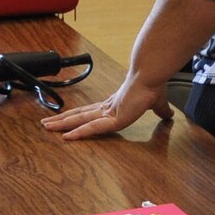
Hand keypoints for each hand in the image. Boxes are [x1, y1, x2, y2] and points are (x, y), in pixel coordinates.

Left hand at [41, 69, 171, 139]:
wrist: (151, 78)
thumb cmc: (152, 86)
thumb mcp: (157, 104)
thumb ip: (161, 111)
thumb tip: (169, 114)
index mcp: (114, 106)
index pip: (90, 113)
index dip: (77, 116)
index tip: (66, 119)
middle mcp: (106, 108)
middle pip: (78, 115)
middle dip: (61, 120)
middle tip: (45, 123)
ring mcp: (107, 113)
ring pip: (78, 120)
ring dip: (61, 124)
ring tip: (46, 126)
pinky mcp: (112, 119)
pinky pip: (91, 128)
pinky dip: (79, 133)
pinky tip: (66, 136)